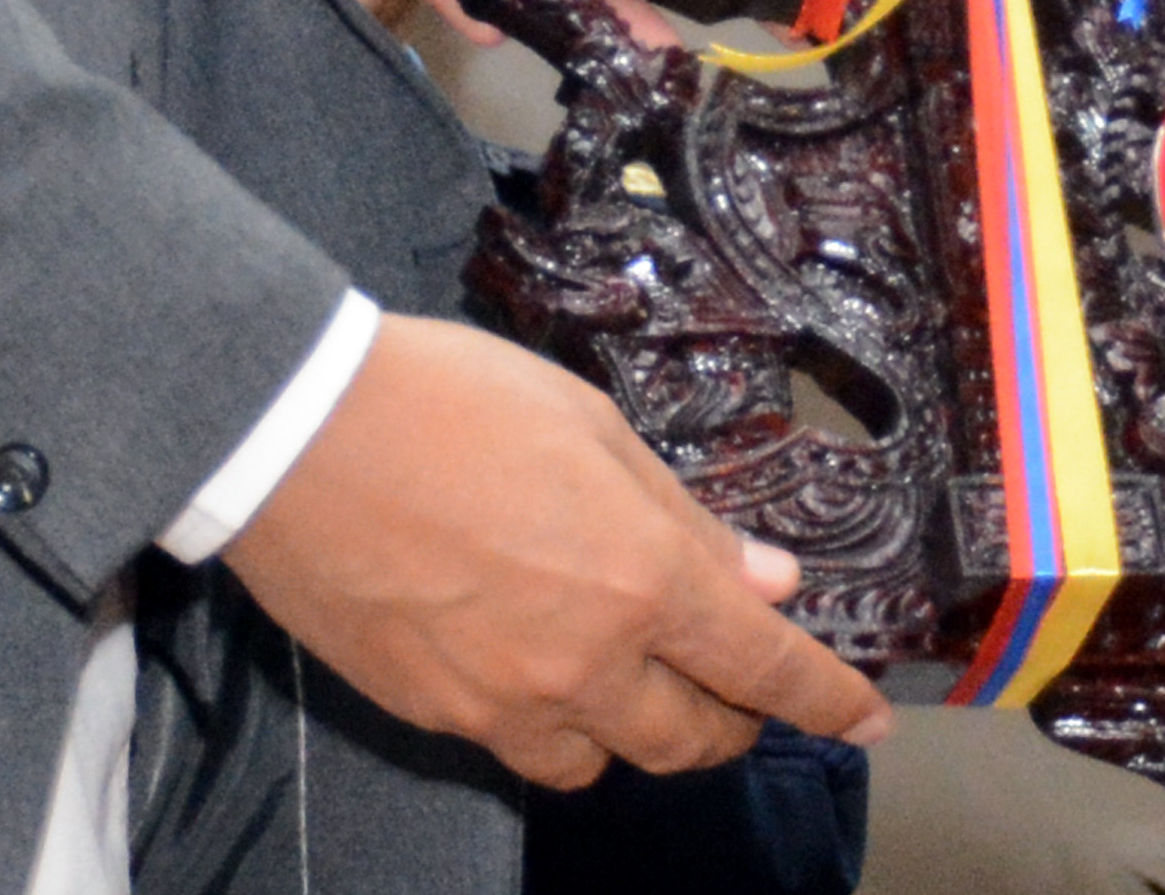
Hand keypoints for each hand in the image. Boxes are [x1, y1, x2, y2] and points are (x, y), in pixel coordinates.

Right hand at [223, 312, 890, 789]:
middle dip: (734, 722)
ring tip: (632, 679)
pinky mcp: (438, 715)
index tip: (865, 718)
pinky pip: (524, 749)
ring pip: (608, 763)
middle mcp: (587, 661)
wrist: (299, 433)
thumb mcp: (594, 429)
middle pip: (694, 740)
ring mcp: (507, 701)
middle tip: (737, 688)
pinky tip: (541, 669)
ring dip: (640, 732)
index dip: (827, 701)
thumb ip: (686, 520)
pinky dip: (555, 727)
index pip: (765, 669)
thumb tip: (767, 580)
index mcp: (644, 578)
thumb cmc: (453, 401)